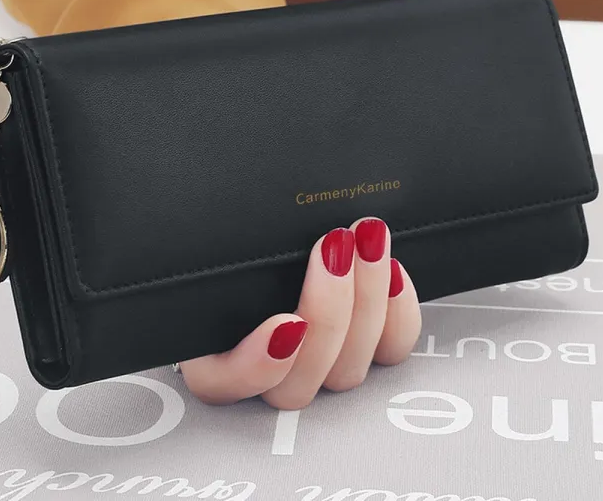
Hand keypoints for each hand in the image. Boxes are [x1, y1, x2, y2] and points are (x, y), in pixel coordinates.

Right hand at [179, 217, 421, 408]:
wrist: (287, 216)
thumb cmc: (238, 225)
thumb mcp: (219, 231)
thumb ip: (207, 245)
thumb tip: (206, 228)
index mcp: (211, 343)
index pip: (221, 383)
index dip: (255, 366)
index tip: (286, 322)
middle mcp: (264, 366)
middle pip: (295, 385)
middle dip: (327, 314)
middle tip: (336, 244)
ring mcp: (319, 362)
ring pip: (345, 372)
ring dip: (364, 303)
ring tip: (367, 240)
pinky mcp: (364, 345)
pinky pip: (387, 354)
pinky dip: (396, 317)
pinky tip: (393, 273)